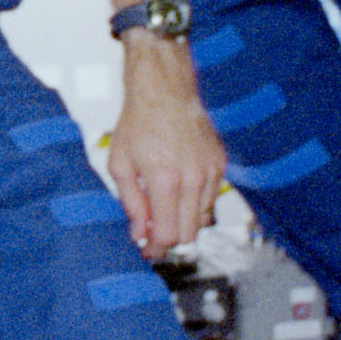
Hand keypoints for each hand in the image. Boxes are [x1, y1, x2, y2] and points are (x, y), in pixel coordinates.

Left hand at [106, 43, 222, 257]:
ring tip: (161, 208)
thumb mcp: (121, 164)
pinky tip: (177, 190)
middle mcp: (194, 177)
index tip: (146, 249)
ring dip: (182, 221)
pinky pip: (210, 199)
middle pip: (188, 234)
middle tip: (151, 235)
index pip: (168, 234)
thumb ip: (131, 203)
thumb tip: (139, 233)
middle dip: (168, 240)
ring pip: (202, 219)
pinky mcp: (220, 164)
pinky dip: (194, 203)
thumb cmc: (139, 123)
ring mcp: (211, 171)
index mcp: (165, 179)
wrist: (164, 90)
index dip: (155, 248)